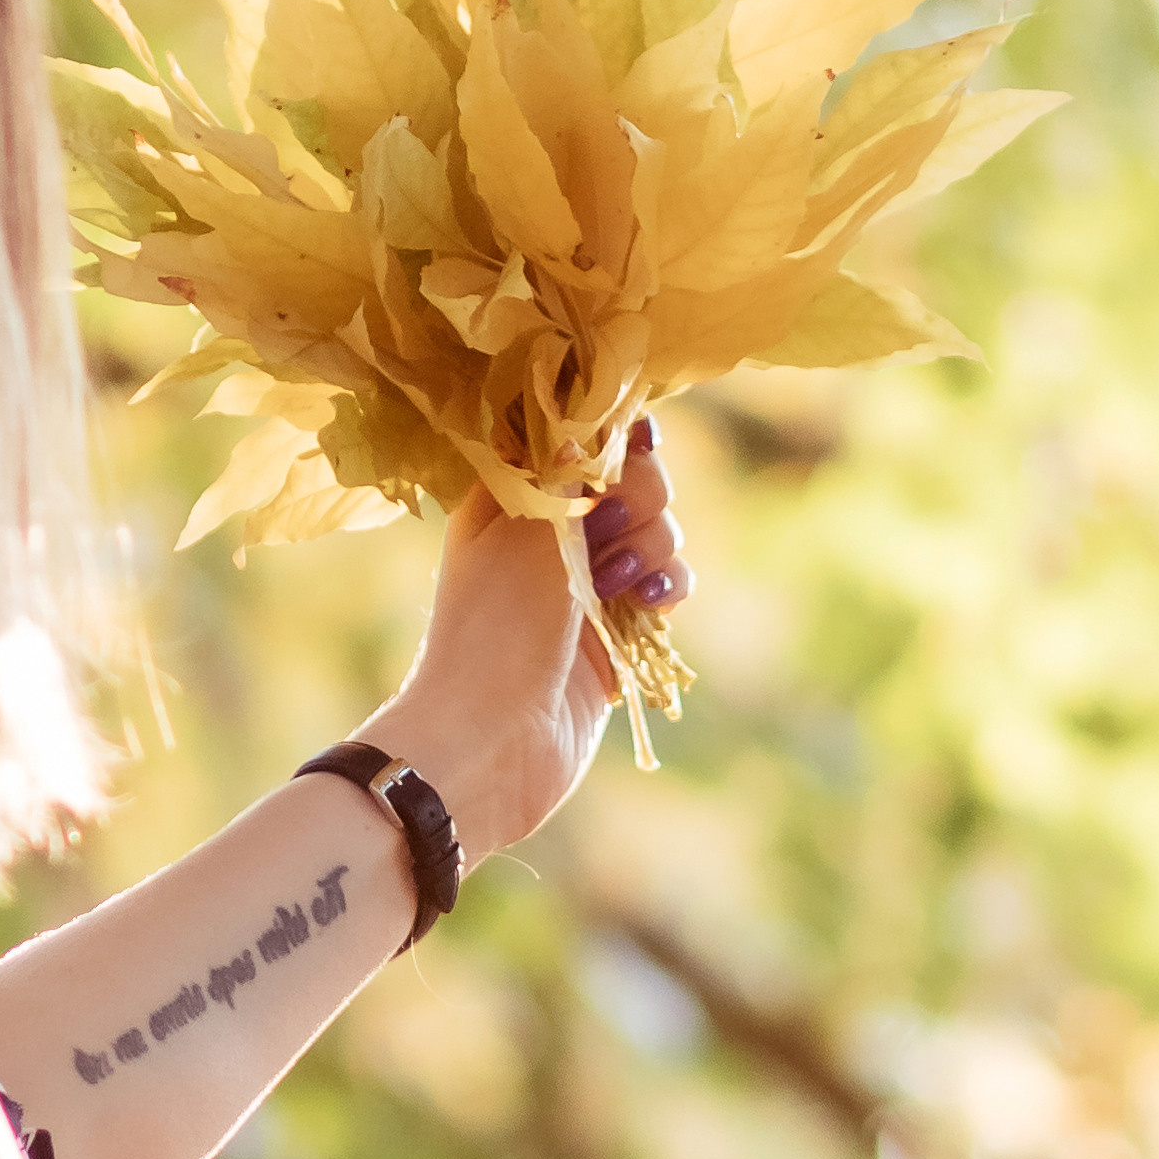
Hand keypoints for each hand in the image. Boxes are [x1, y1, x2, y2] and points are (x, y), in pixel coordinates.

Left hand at [363, 418, 691, 860]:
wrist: (490, 746)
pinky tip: (652, 603)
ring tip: (621, 584)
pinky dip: (668, 585)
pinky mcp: (616, 632)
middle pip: (628, 477)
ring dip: (655, 543)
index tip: (629, 439)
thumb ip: (575, 470)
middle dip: (640, 494)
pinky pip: (665, 584)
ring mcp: (584, 584)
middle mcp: (549, 534)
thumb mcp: (532, 532)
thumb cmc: (493, 632)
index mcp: (511, 497)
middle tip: (609, 529)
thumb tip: (605, 412)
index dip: (609, 429)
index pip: (574, 434)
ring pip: (655, 530)